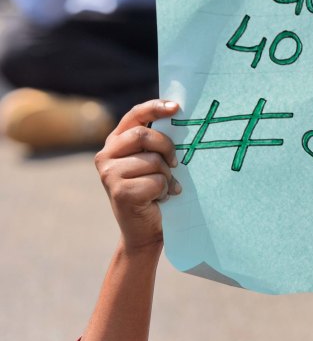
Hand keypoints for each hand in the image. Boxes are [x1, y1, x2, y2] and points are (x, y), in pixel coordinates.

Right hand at [94, 100, 180, 252]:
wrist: (145, 232)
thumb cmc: (154, 194)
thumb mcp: (153, 164)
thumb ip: (156, 145)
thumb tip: (178, 118)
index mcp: (115, 144)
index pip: (134, 116)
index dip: (155, 108)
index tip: (176, 107)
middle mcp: (106, 156)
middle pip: (144, 136)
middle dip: (167, 148)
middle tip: (176, 164)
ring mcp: (109, 174)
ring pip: (153, 161)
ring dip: (166, 176)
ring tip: (162, 188)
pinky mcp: (119, 192)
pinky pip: (156, 181)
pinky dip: (165, 190)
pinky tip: (159, 199)